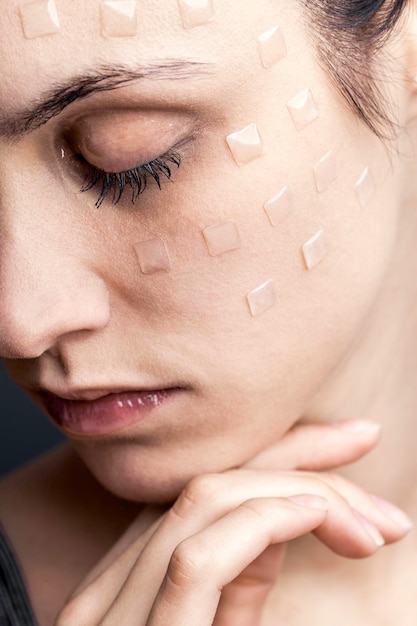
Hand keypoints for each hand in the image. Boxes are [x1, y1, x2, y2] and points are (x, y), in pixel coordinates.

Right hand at [56, 421, 410, 625]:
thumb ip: (238, 580)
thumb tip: (283, 520)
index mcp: (129, 576)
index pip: (211, 483)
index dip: (286, 450)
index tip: (353, 438)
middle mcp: (111, 585)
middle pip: (215, 482)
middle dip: (306, 465)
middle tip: (380, 490)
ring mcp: (113, 614)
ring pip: (209, 500)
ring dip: (303, 493)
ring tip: (373, 525)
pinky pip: (200, 559)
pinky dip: (265, 521)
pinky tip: (318, 520)